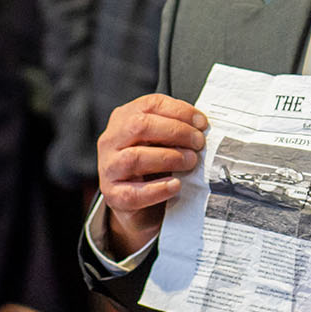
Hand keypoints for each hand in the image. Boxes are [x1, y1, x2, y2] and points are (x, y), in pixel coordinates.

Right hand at [95, 93, 205, 256]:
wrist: (139, 207)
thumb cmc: (152, 167)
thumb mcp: (160, 142)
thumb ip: (174, 131)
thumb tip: (201, 127)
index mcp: (124, 119)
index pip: (150, 104)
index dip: (179, 111)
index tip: (201, 123)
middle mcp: (111, 140)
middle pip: (140, 126)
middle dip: (175, 132)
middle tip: (198, 143)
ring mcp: (108, 168)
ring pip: (135, 157)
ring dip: (169, 158)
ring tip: (190, 162)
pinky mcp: (113, 195)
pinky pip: (134, 192)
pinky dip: (158, 189)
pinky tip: (175, 185)